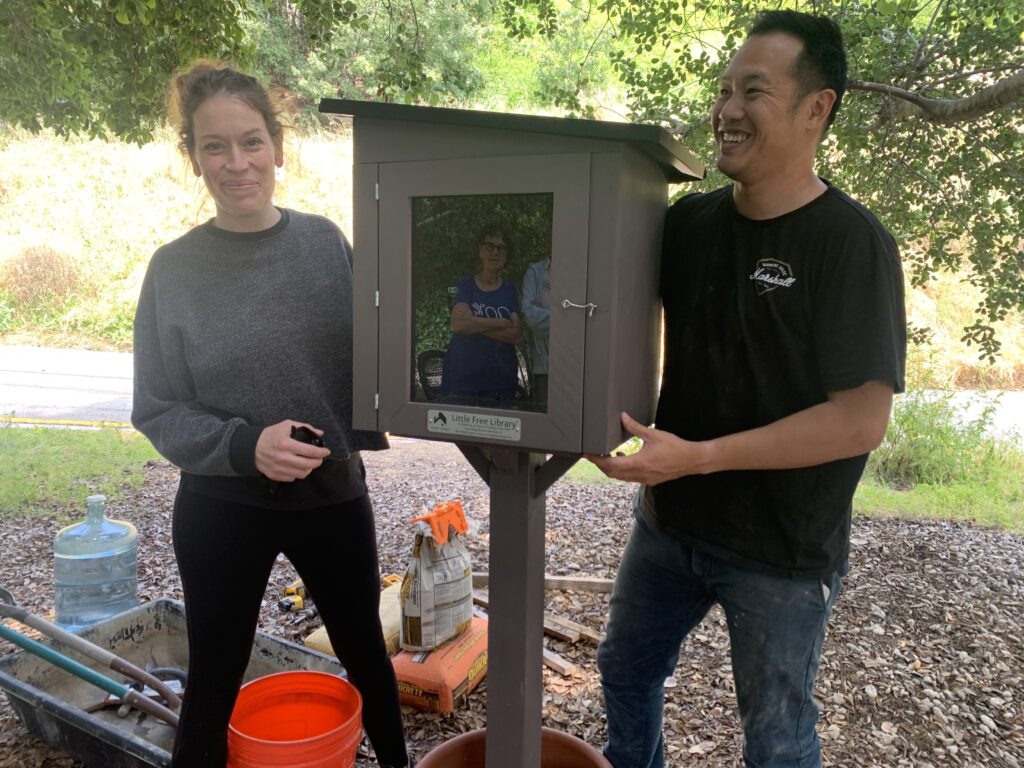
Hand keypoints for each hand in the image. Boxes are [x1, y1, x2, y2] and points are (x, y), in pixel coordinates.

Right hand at [255, 420, 329, 481]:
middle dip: (318, 462)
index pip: (309, 451)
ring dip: (309, 469)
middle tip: (320, 459)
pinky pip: (292, 478)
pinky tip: (298, 466)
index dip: (321, 452)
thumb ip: (304, 427)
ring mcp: (278, 468)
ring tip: (309, 463)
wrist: (252, 447)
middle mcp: (282, 457)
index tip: (326, 452)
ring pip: (302, 474)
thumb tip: (320, 433)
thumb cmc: (271, 435)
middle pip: (307, 465)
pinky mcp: (275, 475)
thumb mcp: (286, 425)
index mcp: (286, 444)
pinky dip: (298, 473)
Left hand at [584, 412, 708, 484]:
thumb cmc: (675, 447)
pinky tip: (623, 458)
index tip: (588, 454)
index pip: (610, 464)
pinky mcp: (649, 480)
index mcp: (639, 463)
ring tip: (605, 455)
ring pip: (620, 477)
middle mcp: (639, 474)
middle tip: (593, 454)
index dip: (597, 460)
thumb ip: (635, 427)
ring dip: (611, 468)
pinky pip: (630, 478)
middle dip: (601, 465)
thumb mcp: (654, 435)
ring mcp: (644, 479)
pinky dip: (622, 470)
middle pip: (612, 473)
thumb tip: (622, 417)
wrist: (692, 460)